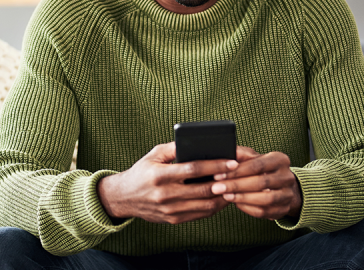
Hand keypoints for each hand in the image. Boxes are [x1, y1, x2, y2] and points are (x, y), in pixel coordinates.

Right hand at [97, 142, 238, 223]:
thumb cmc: (142, 172)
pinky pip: (199, 215)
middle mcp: (165, 194)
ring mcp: (169, 209)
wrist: (124, 198)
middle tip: (240, 175)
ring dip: (223, 197)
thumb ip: (175, 148)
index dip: (215, 165)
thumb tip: (199, 143)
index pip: (193, 169)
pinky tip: (222, 197)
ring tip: (234, 186)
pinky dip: (214, 207)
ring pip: (204, 205)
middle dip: (225, 182)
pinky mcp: (173, 220)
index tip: (232, 162)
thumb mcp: (154, 154)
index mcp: (160, 175)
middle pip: (203, 189)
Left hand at [210, 146, 302, 220]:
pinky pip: (265, 212)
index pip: (257, 165)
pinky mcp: (284, 209)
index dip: (236, 171)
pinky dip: (248, 208)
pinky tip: (236, 203)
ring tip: (225, 196)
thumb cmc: (260, 168)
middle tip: (216, 187)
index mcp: (280, 160)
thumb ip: (241, 154)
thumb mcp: (252, 157)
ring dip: (242, 198)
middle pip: (261, 182)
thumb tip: (227, 151)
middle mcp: (288, 177)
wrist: (279, 185)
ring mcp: (288, 195)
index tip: (218, 174)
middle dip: (236, 185)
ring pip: (265, 199)